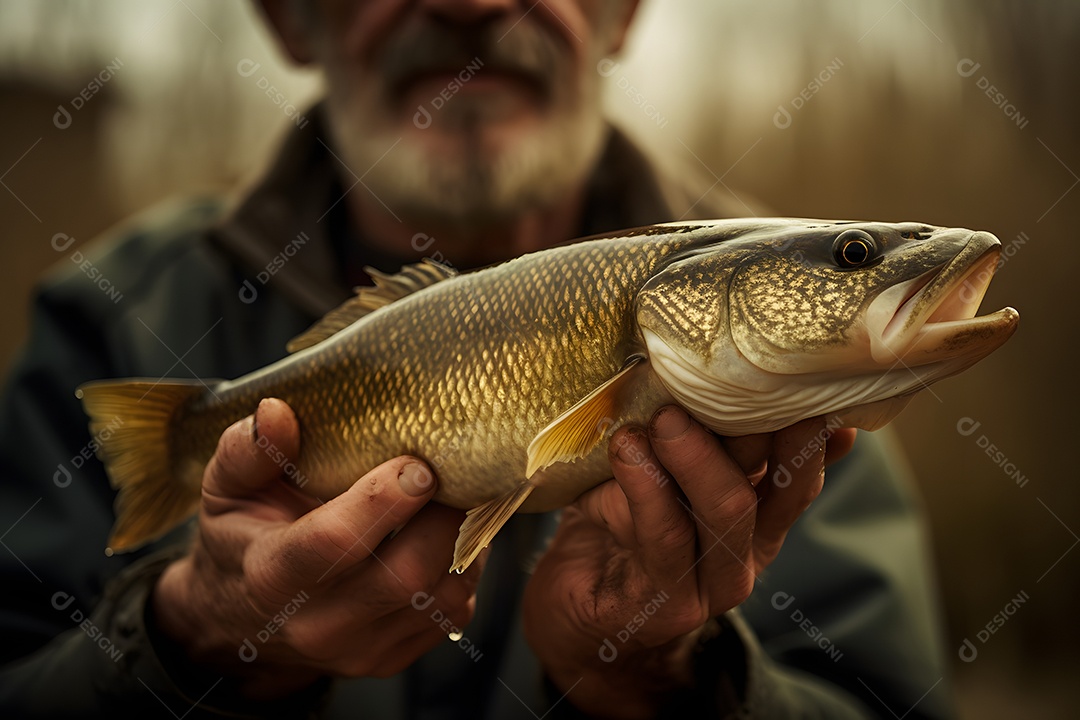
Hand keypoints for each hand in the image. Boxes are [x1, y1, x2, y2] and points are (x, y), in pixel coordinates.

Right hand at [151, 398, 486, 698]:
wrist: (238, 621)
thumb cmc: (241, 537)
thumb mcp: (225, 490)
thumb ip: (247, 451)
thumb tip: (277, 412)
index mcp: (271, 576)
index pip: (333, 543)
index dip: (382, 500)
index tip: (417, 463)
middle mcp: (318, 625)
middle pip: (406, 576)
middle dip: (442, 518)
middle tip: (453, 470)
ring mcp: (362, 650)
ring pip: (443, 596)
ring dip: (460, 540)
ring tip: (453, 496)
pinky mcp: (395, 657)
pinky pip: (453, 611)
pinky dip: (462, 566)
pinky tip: (446, 531)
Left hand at [522, 406, 855, 717]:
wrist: (576, 611)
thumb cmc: (620, 525)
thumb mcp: (664, 477)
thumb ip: (703, 441)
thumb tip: (730, 374)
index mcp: (756, 521)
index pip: (799, 473)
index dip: (805, 430)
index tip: (795, 379)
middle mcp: (744, 554)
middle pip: (769, 484)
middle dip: (747, 427)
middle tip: (705, 384)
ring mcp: (707, 585)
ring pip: (726, 511)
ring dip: (695, 456)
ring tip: (663, 418)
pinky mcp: (660, 604)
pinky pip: (661, 537)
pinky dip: (644, 486)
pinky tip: (626, 449)